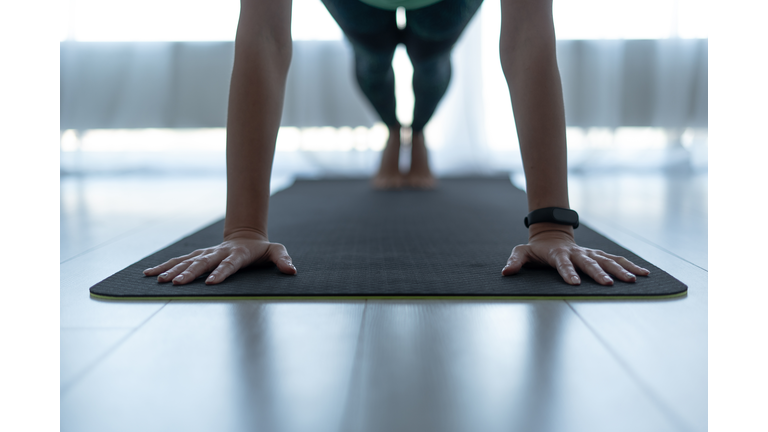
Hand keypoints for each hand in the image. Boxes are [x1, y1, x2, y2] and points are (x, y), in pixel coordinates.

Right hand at [143, 231, 295, 284]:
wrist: (245, 236)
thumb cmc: (261, 249)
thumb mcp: (275, 251)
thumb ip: (282, 259)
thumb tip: (291, 270)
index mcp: (237, 254)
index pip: (229, 264)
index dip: (221, 273)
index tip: (212, 283)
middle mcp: (218, 253)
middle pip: (203, 263)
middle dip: (189, 273)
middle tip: (176, 283)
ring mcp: (206, 253)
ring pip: (187, 261)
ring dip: (172, 270)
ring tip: (158, 280)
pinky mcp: (197, 256)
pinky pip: (178, 261)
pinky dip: (164, 266)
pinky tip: (149, 274)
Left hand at [501, 229, 649, 284]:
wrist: (552, 234)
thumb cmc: (536, 249)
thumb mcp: (522, 252)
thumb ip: (515, 261)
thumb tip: (506, 272)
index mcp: (558, 254)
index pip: (562, 264)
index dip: (567, 273)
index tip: (574, 283)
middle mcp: (577, 253)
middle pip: (589, 263)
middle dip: (598, 274)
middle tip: (608, 285)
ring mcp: (589, 253)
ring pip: (607, 261)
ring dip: (620, 270)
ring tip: (633, 280)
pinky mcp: (598, 255)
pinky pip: (616, 260)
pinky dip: (630, 265)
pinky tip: (644, 273)